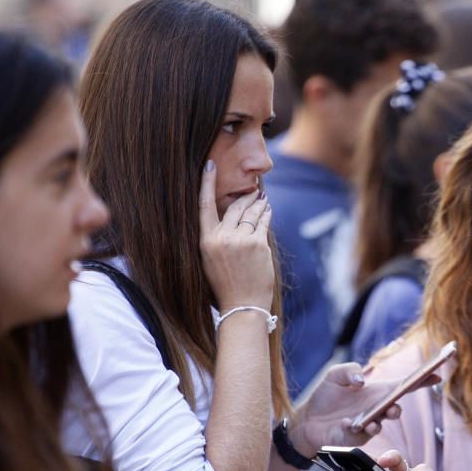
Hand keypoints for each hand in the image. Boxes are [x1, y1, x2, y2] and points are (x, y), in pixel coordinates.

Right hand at [198, 160, 272, 310]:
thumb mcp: (211, 260)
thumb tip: (231, 215)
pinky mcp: (258, 243)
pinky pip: (263, 222)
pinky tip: (268, 210)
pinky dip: (266, 214)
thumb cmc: (226, 285)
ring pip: (251, 212)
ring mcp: (240, 240)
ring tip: (262, 198)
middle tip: (253, 189)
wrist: (242, 306)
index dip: (206, 182)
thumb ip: (218, 236)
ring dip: (258, 203)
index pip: (203, 205)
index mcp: (205, 240)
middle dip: (246, 196)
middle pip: (234, 206)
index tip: (210, 164)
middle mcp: (221, 237)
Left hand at [289, 363, 439, 456]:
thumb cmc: (325, 396)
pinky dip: (356, 427)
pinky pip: (362, 433)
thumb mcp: (334, 375)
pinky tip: (347, 423)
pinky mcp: (357, 437)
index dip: (422, 380)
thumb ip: (349, 370)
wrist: (307, 420)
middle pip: (397, 407)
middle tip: (393, 407)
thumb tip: (361, 381)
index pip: (404, 385)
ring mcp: (369, 424)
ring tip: (374, 419)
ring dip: (380, 420)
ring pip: (382, 423)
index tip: (437, 373)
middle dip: (398, 408)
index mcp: (377, 391)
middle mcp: (377, 408)